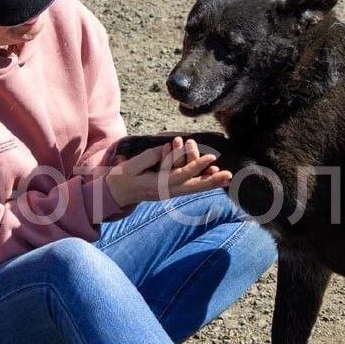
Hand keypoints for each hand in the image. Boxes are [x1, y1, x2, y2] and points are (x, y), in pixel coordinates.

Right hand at [104, 137, 232, 207]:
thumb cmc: (122, 178)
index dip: (197, 166)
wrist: (115, 195)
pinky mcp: (170, 191)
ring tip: (225, 176)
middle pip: (193, 187)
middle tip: (228, 175)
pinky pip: (188, 187)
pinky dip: (201, 182)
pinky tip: (211, 177)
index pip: (181, 175)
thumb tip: (167, 148)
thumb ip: (150, 156)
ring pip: (193, 189)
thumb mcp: (132, 166)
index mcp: (157, 185)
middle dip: (211, 181)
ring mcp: (169, 193)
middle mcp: (166, 192)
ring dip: (209, 182)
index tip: (211, 158)